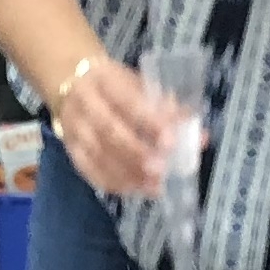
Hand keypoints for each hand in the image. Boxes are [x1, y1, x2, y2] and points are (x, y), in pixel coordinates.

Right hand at [51, 56, 175, 199]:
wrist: (70, 81)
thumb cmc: (115, 84)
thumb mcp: (138, 84)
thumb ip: (167, 108)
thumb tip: (199, 137)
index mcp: (104, 79)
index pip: (127, 101)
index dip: (149, 122)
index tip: (171, 142)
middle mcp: (85, 103)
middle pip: (109, 131)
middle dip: (137, 153)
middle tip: (162, 170)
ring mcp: (74, 128)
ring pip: (98, 156)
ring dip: (128, 174)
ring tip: (154, 186)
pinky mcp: (71, 150)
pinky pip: (90, 172)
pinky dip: (114, 184)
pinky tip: (136, 189)